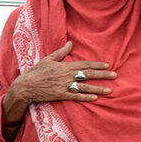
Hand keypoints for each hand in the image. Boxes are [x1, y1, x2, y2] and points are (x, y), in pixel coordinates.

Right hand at [1, 41, 115, 129]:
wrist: (25, 86)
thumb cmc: (35, 72)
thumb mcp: (48, 59)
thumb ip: (61, 52)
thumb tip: (70, 43)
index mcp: (64, 66)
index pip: (84, 64)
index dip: (96, 65)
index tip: (107, 65)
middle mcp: (66, 75)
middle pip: (88, 74)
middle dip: (102, 75)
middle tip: (114, 75)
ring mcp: (64, 86)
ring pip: (84, 87)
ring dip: (98, 88)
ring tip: (109, 90)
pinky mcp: (60, 95)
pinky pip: (75, 96)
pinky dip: (85, 97)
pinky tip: (95, 98)